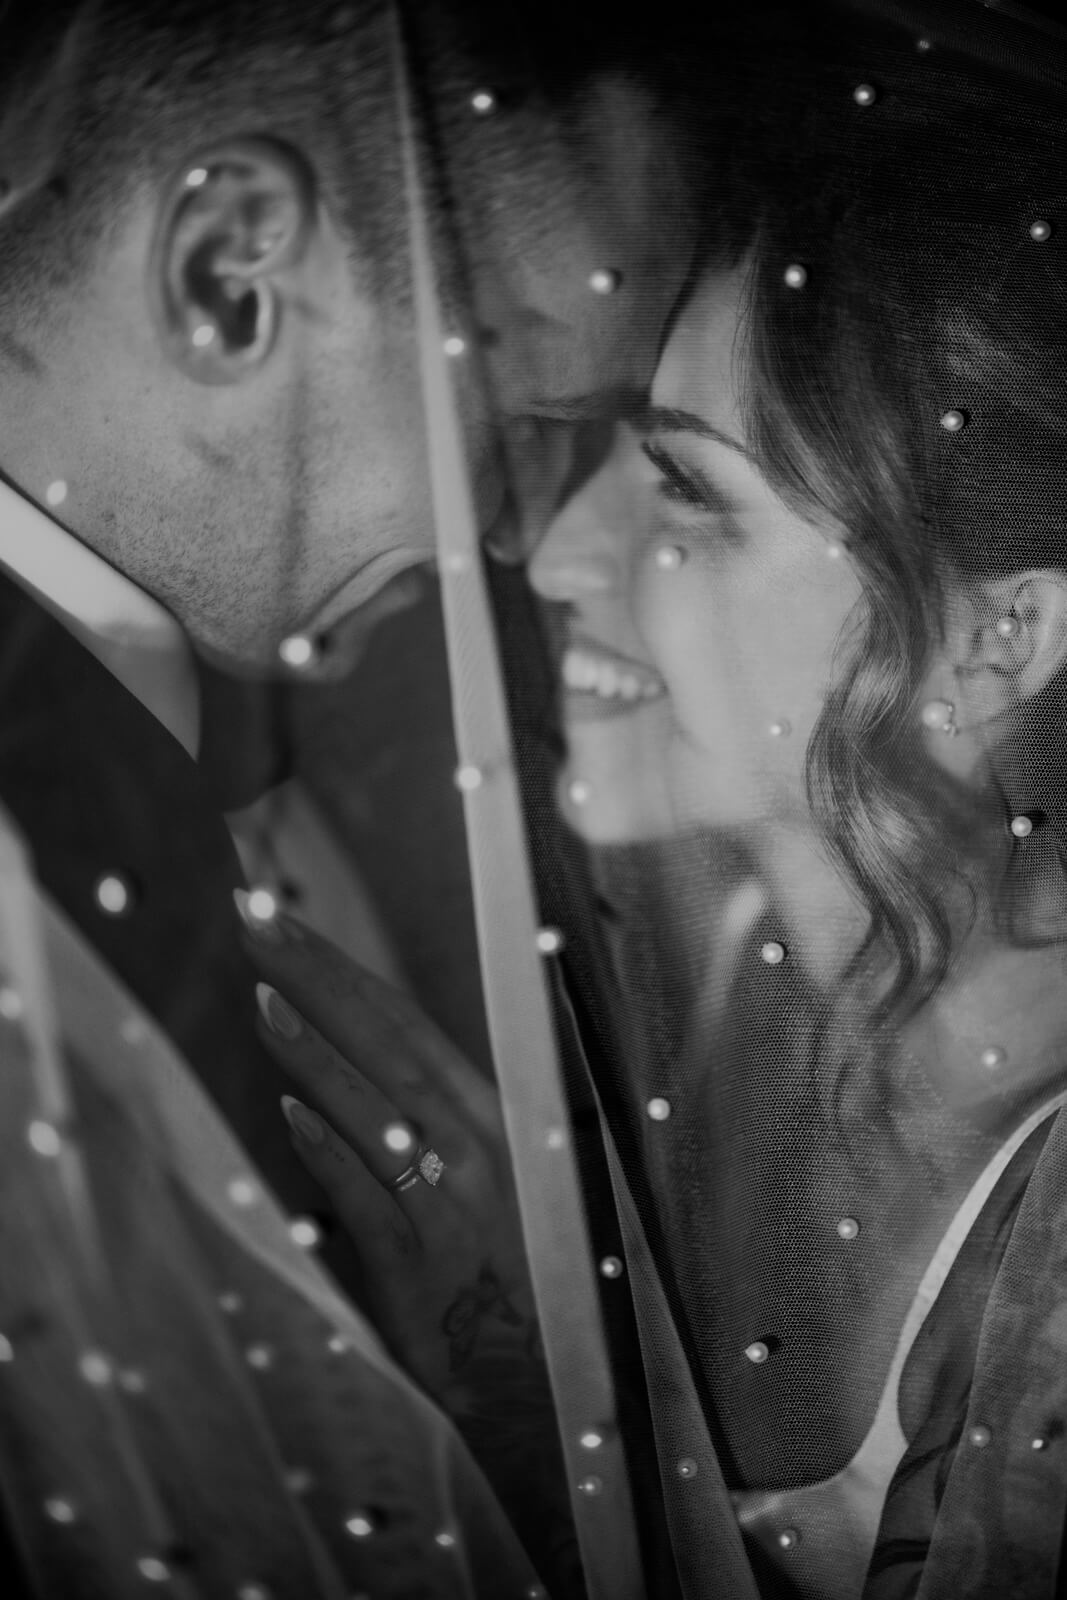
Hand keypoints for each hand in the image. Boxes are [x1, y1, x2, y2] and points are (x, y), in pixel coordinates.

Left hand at [234, 890, 545, 1415]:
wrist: (542, 1382)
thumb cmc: (515, 1277)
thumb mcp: (498, 1180)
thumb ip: (439, 1124)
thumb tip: (365, 1073)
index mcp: (492, 1115)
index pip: (407, 1024)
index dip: (344, 971)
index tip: (289, 926)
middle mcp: (477, 1144)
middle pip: (388, 1043)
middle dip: (319, 977)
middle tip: (259, 921)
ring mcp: (451, 1200)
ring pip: (377, 1107)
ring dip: (317, 1050)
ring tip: (263, 996)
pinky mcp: (419, 1262)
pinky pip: (370, 1195)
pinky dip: (332, 1150)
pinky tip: (291, 1112)